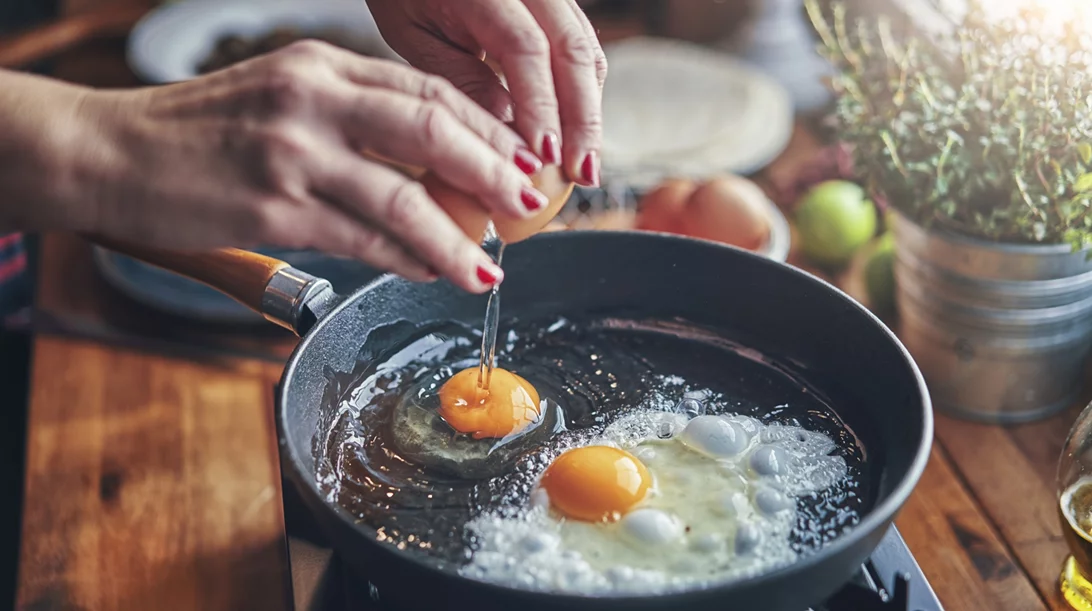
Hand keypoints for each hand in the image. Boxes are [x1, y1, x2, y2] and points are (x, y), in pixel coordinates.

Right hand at [19, 42, 556, 292]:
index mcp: (320, 65)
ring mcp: (292, 153)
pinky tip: (431, 271)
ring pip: (404, 196)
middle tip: (528, 203)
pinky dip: (406, 259)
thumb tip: (429, 166)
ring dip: (458, 238)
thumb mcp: (281, 97)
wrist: (108, 153)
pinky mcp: (274, 209)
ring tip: (489, 266)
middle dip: (494, 170)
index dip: (485, 127)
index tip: (518, 158)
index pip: (426, 89)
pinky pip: (363, 239)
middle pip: (431, 129)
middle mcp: (312, 99)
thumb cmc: (199, 131)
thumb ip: (351, 117)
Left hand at [367, 0, 607, 186]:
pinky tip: (575, 136)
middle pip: (573, 50)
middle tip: (580, 174)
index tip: (544, 157)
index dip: (540, 106)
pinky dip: (582, 96)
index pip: (526, 48)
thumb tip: (510, 139)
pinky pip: (582, 50)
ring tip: (583, 165)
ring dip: (589, 113)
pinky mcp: (561, 6)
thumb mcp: (419, 38)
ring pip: (588, 52)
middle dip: (582, 120)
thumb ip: (464, 82)